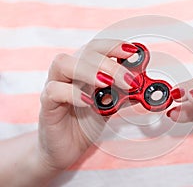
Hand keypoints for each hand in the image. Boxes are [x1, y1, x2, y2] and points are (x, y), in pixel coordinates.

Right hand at [38, 39, 138, 170]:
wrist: (66, 148)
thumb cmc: (86, 123)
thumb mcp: (110, 106)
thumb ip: (123, 94)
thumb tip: (142, 84)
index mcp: (84, 69)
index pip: (97, 48)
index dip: (114, 46)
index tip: (133, 52)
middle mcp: (68, 73)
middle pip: (84, 53)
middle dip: (109, 63)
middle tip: (128, 80)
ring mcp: (54, 87)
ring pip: (63, 64)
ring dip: (89, 70)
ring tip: (107, 83)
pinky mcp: (47, 105)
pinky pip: (54, 91)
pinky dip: (72, 93)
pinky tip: (88, 102)